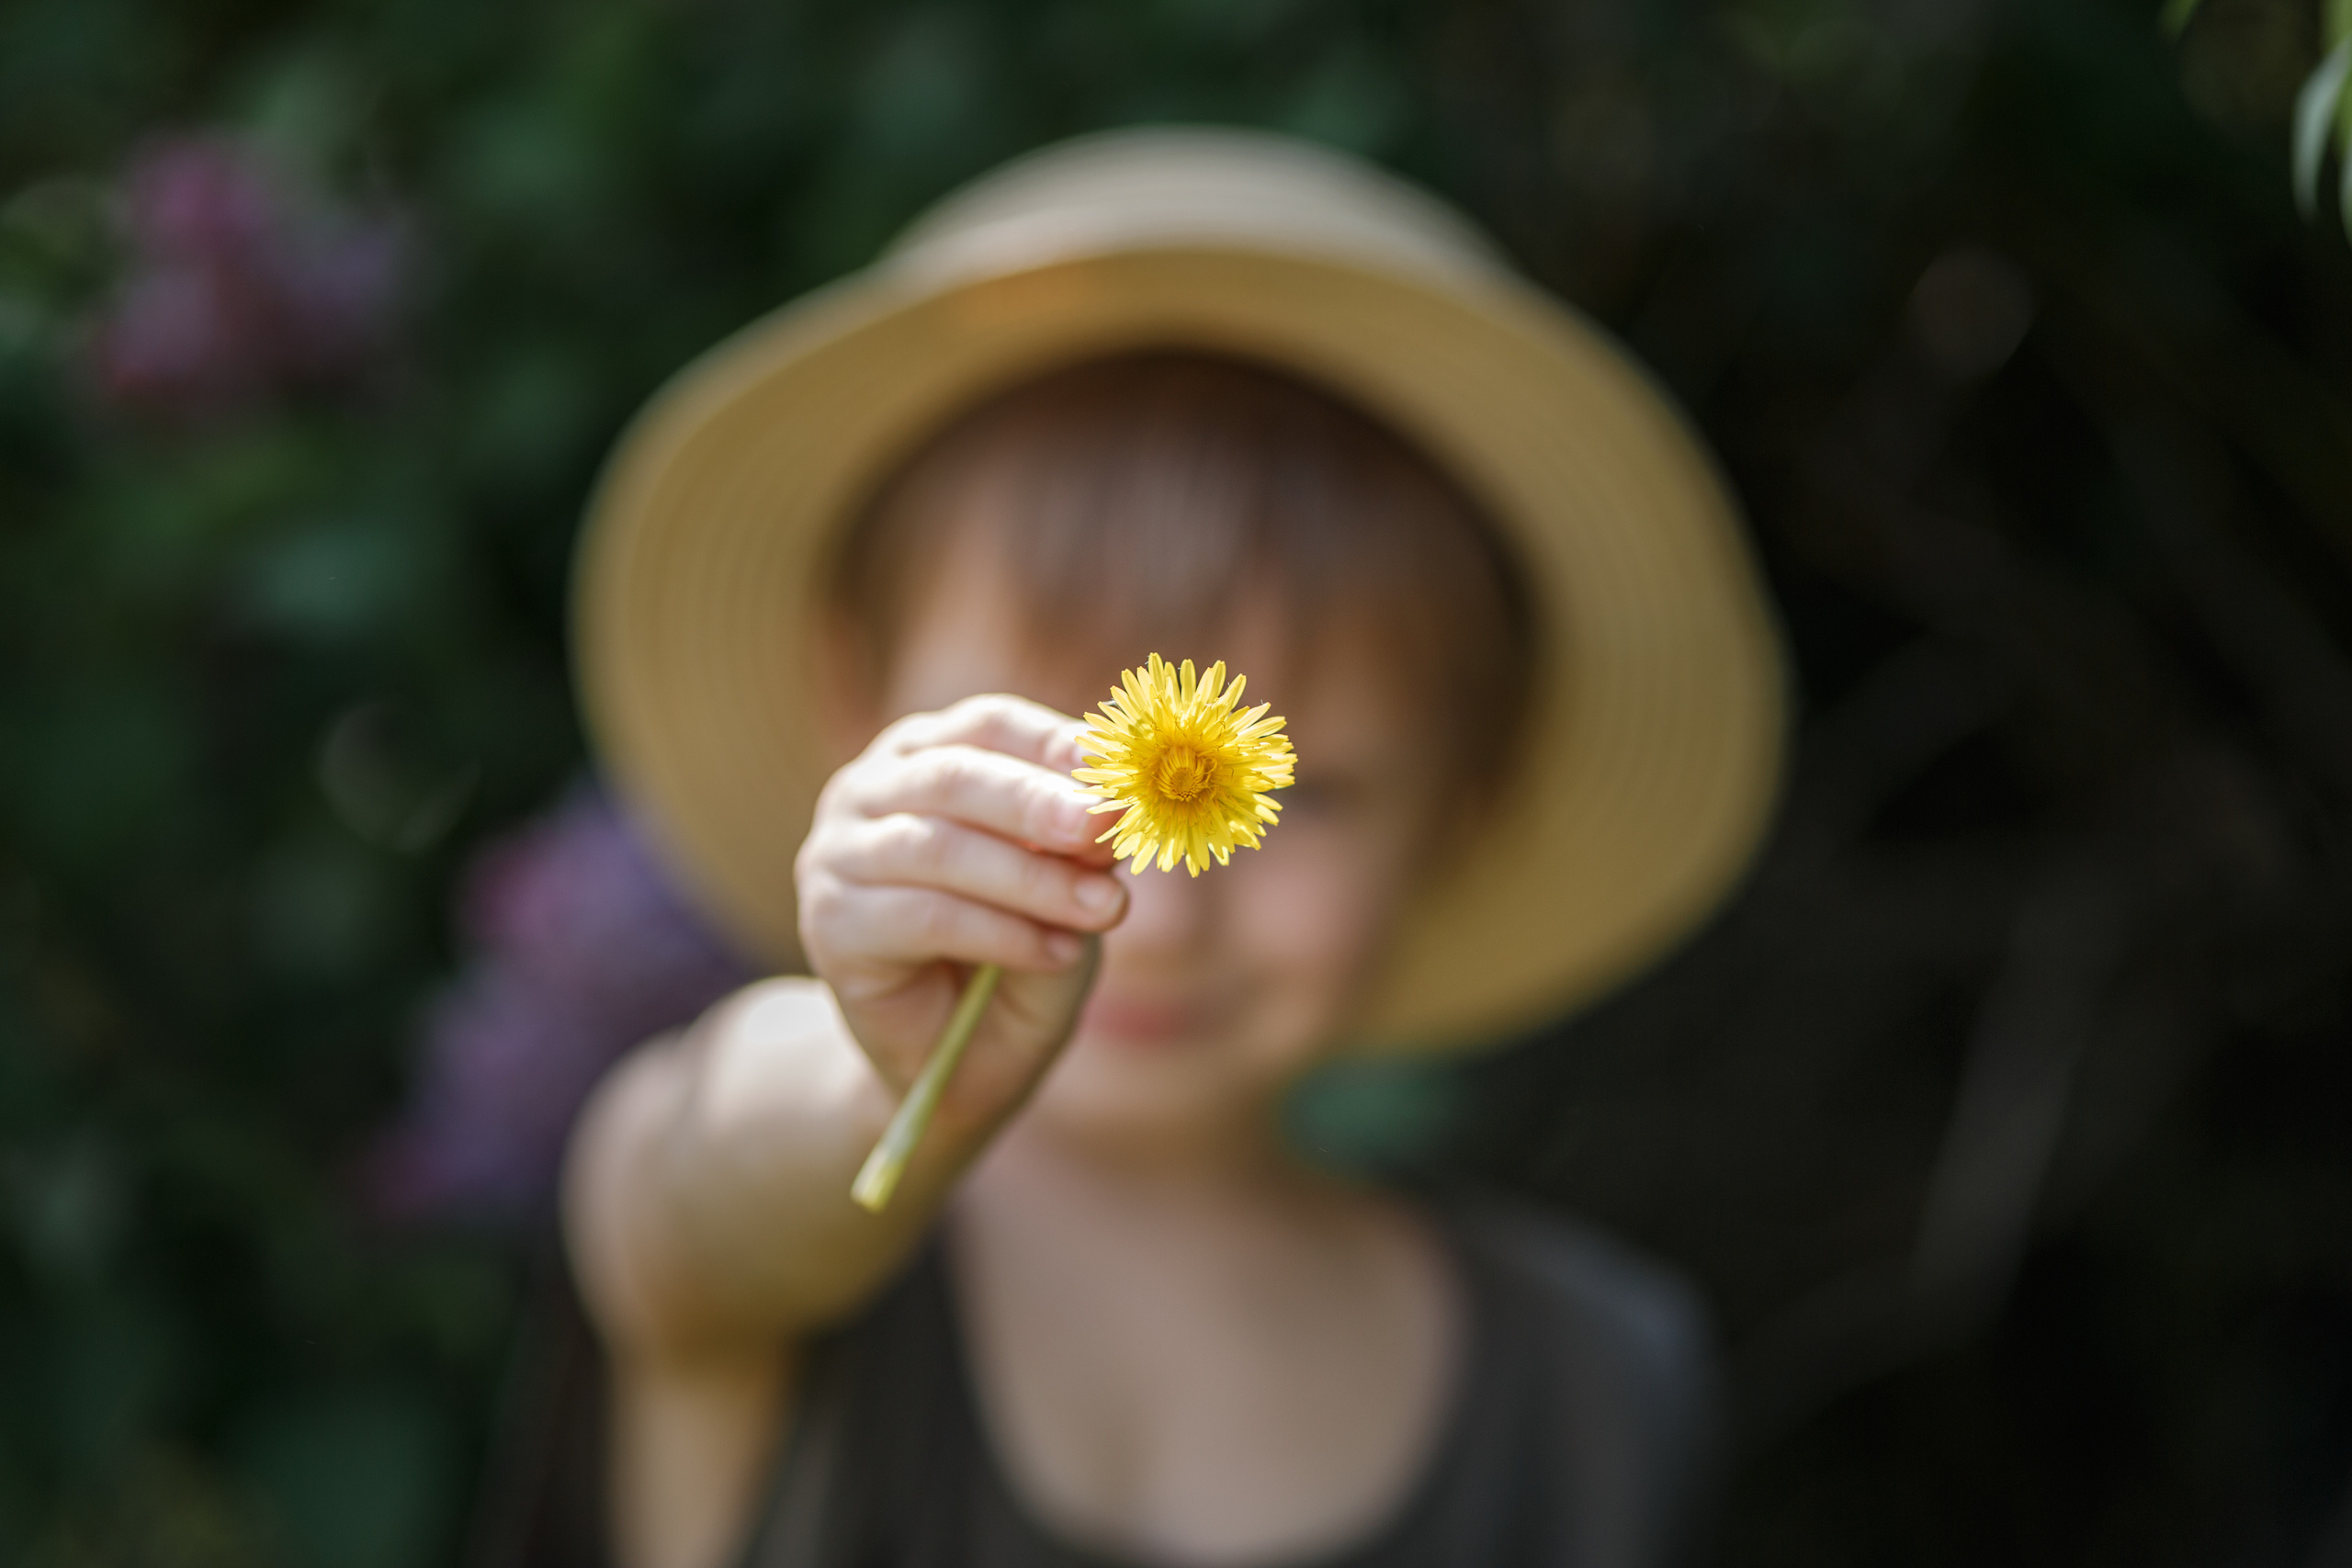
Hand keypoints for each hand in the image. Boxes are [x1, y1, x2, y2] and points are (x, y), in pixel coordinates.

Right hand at [796, 694, 1126, 1144]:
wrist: (953, 1064)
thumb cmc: (1015, 960)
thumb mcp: (1064, 897)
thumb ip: (1077, 856)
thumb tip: (1110, 809)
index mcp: (928, 755)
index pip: (989, 724)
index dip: (1054, 743)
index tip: (1120, 773)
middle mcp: (870, 790)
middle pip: (956, 775)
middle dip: (1039, 802)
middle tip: (1105, 827)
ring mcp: (839, 854)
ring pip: (940, 847)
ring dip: (1031, 878)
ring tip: (1105, 910)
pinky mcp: (831, 923)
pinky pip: (925, 916)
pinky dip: (1002, 934)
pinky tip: (1058, 953)